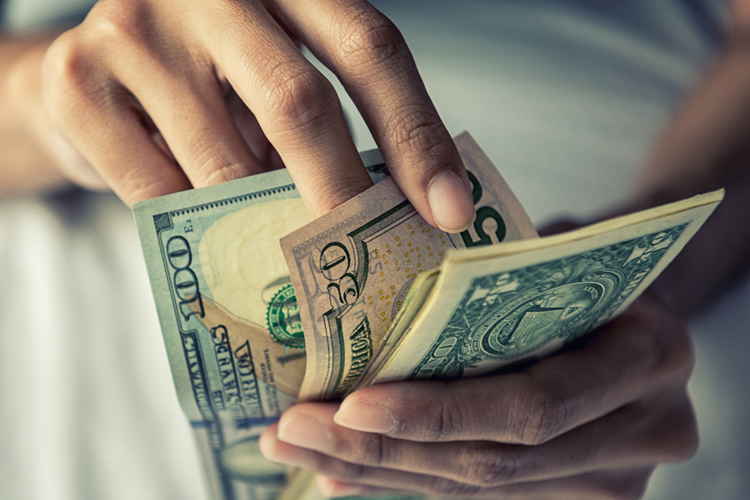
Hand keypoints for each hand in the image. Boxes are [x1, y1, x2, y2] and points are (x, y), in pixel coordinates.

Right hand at [35, 0, 473, 228]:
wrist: (81, 75)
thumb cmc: (203, 82)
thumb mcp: (270, 75)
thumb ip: (322, 116)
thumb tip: (397, 210)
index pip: (370, 48)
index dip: (415, 134)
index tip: (448, 211)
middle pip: (300, 102)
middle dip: (346, 196)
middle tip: (373, 270)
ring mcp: (136, 27)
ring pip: (226, 163)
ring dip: (267, 225)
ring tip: (293, 262)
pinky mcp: (79, 82)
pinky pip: (159, 195)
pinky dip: (198, 232)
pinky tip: (215, 242)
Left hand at [260, 296, 697, 498]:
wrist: (640, 308)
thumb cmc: (584, 267)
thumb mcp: (551, 254)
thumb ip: (490, 289)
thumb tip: (365, 316)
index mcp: (646, 357)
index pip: (530, 406)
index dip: (437, 414)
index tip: (347, 404)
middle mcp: (645, 431)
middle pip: (494, 464)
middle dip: (382, 453)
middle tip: (293, 431)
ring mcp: (614, 479)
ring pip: (479, 494)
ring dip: (379, 474)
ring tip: (301, 450)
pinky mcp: (576, 498)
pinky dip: (406, 485)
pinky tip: (344, 477)